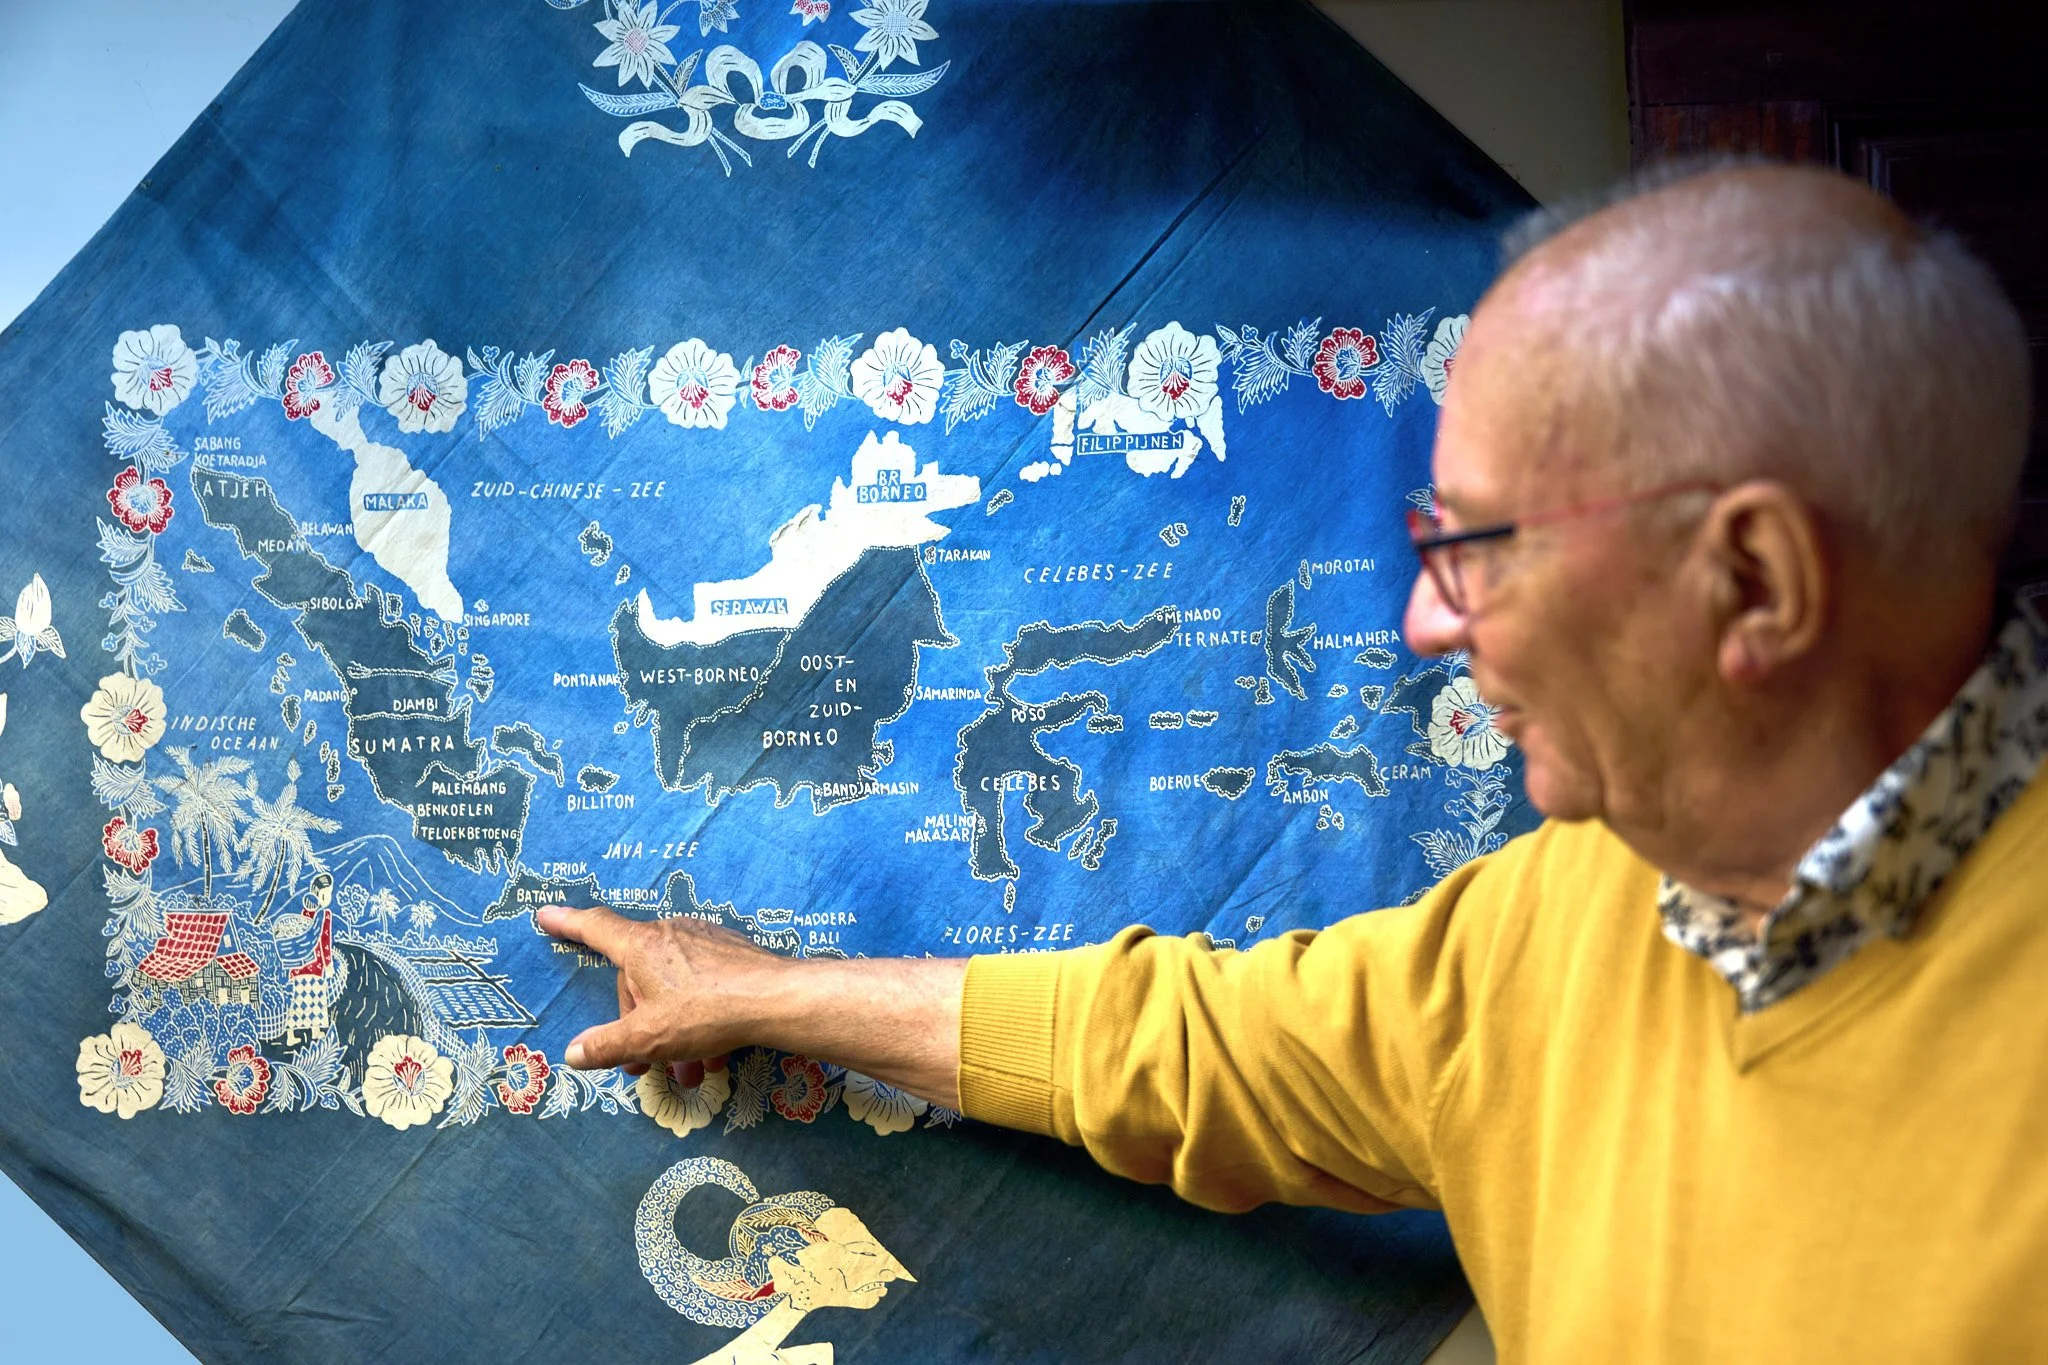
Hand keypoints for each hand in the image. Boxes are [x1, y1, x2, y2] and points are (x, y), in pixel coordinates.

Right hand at [536, 902, 970, 1108]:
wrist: (777, 1001)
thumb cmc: (706, 1014)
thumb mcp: (649, 1038)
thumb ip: (607, 1046)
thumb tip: (573, 1052)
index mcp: (641, 947)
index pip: (595, 929)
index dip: (568, 924)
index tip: (545, 914)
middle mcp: (669, 935)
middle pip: (637, 978)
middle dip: (637, 1025)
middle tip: (643, 1066)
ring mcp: (703, 942)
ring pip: (672, 989)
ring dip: (672, 1034)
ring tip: (687, 1073)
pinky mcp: (731, 955)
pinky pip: (701, 987)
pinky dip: (699, 1021)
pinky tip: (714, 1056)